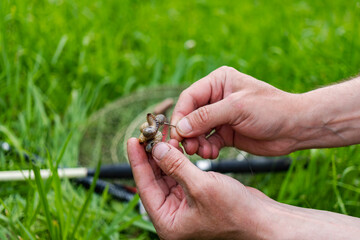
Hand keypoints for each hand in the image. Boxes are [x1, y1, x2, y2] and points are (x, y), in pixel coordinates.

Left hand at [127, 138, 271, 239]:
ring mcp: (184, 206)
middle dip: (152, 155)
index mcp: (168, 221)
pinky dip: (178, 160)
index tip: (132, 140)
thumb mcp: (201, 187)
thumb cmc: (235, 213)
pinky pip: (180, 175)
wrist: (262, 221)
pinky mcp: (195, 196)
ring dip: (165, 155)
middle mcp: (173, 215)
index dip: (137, 161)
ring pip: (167, 175)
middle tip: (149, 133)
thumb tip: (156, 149)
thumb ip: (175, 167)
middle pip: (154, 179)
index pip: (145, 186)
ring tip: (162, 134)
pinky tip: (176, 145)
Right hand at [171, 67, 359, 155]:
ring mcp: (221, 116)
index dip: (180, 115)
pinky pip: (208, 140)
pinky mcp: (226, 132)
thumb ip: (206, 117)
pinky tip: (212, 154)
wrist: (295, 128)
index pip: (189, 98)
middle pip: (190, 115)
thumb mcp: (237, 109)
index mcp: (218, 82)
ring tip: (202, 153)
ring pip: (197, 130)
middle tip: (187, 148)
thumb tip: (180, 127)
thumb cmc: (271, 110)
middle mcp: (217, 98)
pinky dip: (207, 148)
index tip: (176, 134)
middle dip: (187, 132)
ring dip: (196, 143)